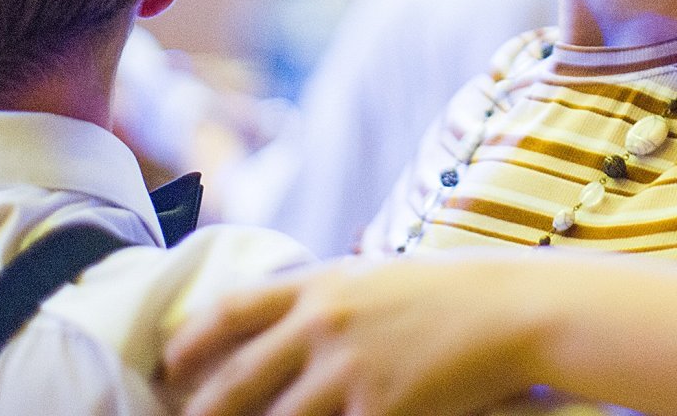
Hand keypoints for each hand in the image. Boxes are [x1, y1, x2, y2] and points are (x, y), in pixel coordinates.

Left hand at [163, 253, 547, 415]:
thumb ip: (322, 295)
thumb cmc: (446, 291)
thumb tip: (272, 323)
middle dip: (201, 412)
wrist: (511, 309)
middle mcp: (323, 324)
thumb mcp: (374, 275)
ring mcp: (349, 370)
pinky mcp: (380, 411)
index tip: (166, 367)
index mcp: (319, 283)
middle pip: (235, 380)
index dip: (188, 342)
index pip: (229, 310)